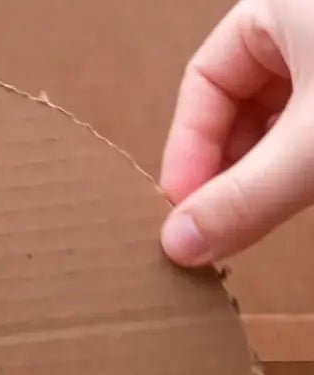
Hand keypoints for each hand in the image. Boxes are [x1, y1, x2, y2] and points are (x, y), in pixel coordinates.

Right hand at [160, 0, 313, 264]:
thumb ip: (246, 198)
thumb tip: (177, 248)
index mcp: (277, 4)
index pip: (203, 82)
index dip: (188, 151)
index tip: (187, 211)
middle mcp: (305, 19)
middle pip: (239, 103)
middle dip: (226, 169)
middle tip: (219, 225)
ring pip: (281, 119)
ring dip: (263, 173)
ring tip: (258, 217)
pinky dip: (301, 165)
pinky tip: (298, 196)